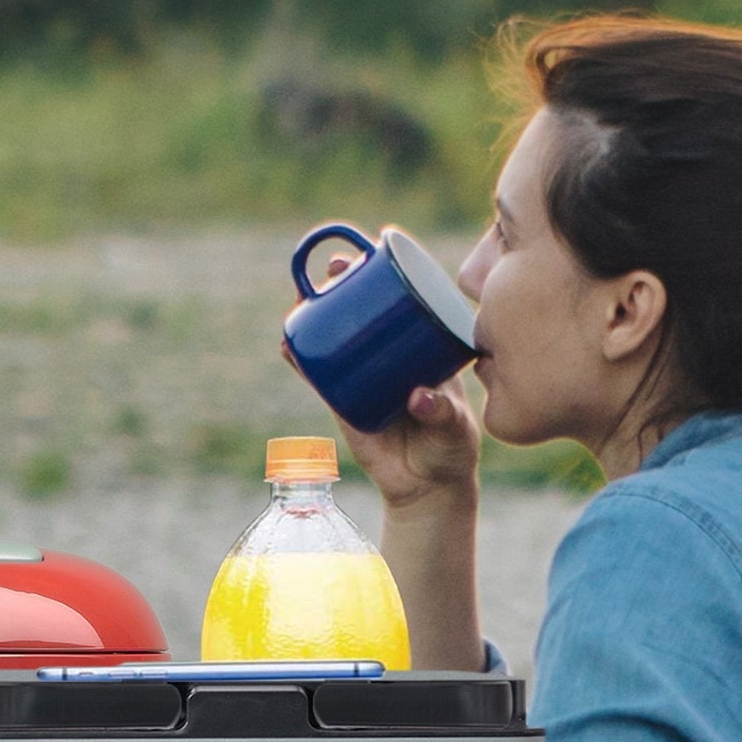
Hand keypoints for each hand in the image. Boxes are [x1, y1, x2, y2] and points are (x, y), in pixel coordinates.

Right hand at [282, 254, 480, 509]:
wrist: (425, 487)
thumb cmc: (450, 450)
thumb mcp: (454, 430)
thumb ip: (441, 414)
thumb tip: (417, 397)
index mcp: (423, 348)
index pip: (404, 302)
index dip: (386, 275)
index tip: (374, 255)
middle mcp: (390, 355)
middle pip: (364, 311)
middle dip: (345, 284)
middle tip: (336, 267)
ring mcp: (364, 376)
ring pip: (336, 336)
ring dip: (317, 313)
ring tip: (301, 298)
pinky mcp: (342, 401)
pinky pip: (319, 374)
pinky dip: (302, 358)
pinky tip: (287, 343)